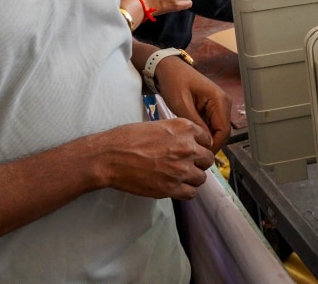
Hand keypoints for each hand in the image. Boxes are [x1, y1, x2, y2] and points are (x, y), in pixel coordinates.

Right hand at [93, 118, 214, 200]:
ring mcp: (181, 169)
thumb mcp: (158, 125)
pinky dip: (185, 191)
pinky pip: (191, 193)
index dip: (199, 146)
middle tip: (186, 164)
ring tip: (178, 177)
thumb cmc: (128, 138)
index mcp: (185, 128)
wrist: (110, 157)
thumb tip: (187, 141)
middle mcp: (187, 148)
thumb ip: (177, 133)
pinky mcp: (172, 187)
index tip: (193, 150)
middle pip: (207, 159)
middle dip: (198, 162)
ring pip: (201, 178)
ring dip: (192, 178)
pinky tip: (175, 187)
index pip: (207, 139)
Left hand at [155, 59, 232, 152]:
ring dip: (206, 139)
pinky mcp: (212, 107)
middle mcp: (224, 102)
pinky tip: (191, 137)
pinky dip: (203, 132)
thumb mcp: (181, 104)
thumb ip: (195, 124)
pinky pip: (211, 125)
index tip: (200, 156)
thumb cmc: (174, 82)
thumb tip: (206, 143)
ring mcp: (219, 105)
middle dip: (210, 144)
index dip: (214, 146)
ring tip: (190, 147)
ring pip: (217, 130)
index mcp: (219, 100)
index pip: (224, 131)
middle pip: (223, 132)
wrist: (168, 68)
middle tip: (194, 155)